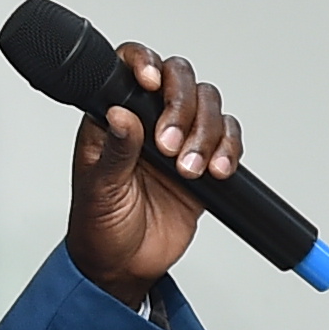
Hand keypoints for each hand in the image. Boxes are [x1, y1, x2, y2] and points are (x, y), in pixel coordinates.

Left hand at [67, 42, 242, 310]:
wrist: (125, 266)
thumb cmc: (100, 226)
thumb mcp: (99, 189)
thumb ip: (115, 150)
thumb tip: (121, 115)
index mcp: (113, 117)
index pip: (128, 69)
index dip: (144, 63)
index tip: (150, 82)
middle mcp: (148, 120)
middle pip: (179, 80)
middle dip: (182, 107)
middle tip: (170, 145)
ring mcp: (179, 139)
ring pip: (208, 107)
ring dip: (206, 134)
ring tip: (189, 169)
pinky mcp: (205, 162)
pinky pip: (228, 139)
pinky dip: (229, 150)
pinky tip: (216, 170)